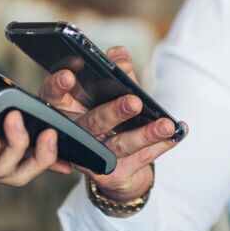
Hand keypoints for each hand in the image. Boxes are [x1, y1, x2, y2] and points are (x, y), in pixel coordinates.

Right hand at [38, 46, 182, 202]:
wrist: (119, 165)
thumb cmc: (112, 117)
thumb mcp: (113, 91)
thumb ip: (116, 71)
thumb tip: (120, 55)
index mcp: (67, 109)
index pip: (53, 96)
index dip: (57, 86)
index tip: (69, 76)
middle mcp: (76, 134)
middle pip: (92, 122)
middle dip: (113, 112)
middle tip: (134, 101)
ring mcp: (92, 157)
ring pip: (119, 144)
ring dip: (145, 134)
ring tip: (166, 124)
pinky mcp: (111, 175)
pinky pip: (139, 159)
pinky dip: (161, 145)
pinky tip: (176, 133)